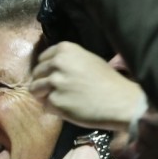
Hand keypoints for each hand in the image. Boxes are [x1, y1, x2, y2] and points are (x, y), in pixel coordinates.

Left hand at [30, 41, 145, 129]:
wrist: (122, 101)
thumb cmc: (108, 80)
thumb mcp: (87, 60)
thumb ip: (66, 61)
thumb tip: (47, 69)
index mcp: (64, 49)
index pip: (41, 60)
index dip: (48, 71)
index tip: (60, 77)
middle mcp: (56, 63)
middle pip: (36, 75)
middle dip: (45, 84)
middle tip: (62, 92)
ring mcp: (54, 82)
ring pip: (35, 90)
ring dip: (46, 96)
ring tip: (64, 99)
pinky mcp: (54, 101)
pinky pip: (45, 106)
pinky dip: (54, 109)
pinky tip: (70, 108)